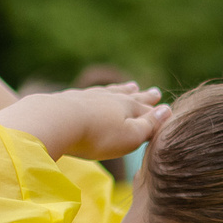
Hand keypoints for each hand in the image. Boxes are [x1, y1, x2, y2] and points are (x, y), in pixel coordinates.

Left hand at [0, 86, 168, 161]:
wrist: (55, 121)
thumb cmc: (97, 135)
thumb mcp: (129, 136)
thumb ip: (149, 125)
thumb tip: (168, 110)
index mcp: (126, 107)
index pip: (145, 108)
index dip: (156, 110)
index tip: (165, 105)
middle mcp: (108, 98)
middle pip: (128, 96)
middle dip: (142, 95)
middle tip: (154, 91)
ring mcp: (86, 97)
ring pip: (107, 92)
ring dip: (119, 90)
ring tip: (128, 86)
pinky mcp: (65, 101)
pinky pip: (85, 95)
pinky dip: (93, 94)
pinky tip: (90, 94)